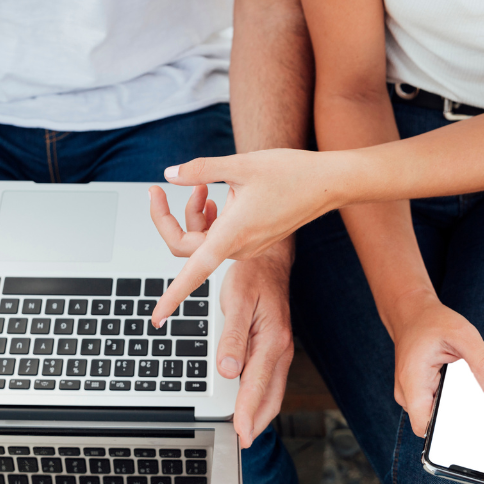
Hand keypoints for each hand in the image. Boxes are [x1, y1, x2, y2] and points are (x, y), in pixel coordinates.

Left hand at [149, 149, 346, 324]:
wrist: (329, 183)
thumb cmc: (291, 173)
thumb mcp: (241, 165)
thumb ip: (201, 170)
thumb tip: (169, 175)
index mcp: (233, 234)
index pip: (193, 273)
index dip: (171, 297)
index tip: (154, 318)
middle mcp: (239, 248)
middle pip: (189, 248)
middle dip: (169, 220)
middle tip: (157, 190)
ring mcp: (248, 247)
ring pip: (204, 240)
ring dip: (194, 215)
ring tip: (203, 187)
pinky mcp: (254, 241)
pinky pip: (220, 238)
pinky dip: (210, 219)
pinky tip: (215, 196)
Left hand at [216, 241, 294, 448]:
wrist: (271, 256)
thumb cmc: (253, 275)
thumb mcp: (239, 302)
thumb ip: (233, 338)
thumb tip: (227, 371)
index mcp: (273, 341)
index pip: (258, 387)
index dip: (248, 413)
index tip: (240, 434)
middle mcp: (281, 349)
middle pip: (271, 396)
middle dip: (257, 421)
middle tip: (243, 442)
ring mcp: (280, 349)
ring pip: (272, 390)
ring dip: (260, 411)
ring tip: (246, 429)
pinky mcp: (275, 346)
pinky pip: (270, 379)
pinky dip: (261, 396)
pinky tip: (250, 402)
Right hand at [386, 289, 483, 437]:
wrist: (411, 311)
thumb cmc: (432, 321)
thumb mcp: (464, 335)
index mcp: (413, 384)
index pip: (426, 429)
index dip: (448, 435)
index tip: (474, 430)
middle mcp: (409, 394)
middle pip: (438, 423)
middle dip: (464, 416)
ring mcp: (415, 394)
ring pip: (442, 412)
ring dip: (462, 403)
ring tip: (479, 384)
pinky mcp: (423, 390)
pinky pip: (442, 400)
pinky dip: (458, 393)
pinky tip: (471, 378)